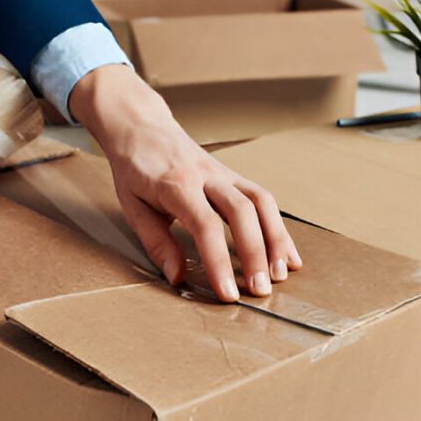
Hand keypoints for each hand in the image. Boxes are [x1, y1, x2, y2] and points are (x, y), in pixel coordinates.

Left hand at [69, 64, 301, 301]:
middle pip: (241, 212)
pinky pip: (263, 198)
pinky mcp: (235, 175)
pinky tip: (287, 253)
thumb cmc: (136, 169)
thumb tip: (177, 277)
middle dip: (255, 253)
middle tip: (260, 290)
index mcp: (176, 185)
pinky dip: (278, 227)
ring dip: (276, 239)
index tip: (228, 293)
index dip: (219, 262)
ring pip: (261, 201)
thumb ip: (156, 243)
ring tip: (281, 273)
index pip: (205, 226)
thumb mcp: (133, 207)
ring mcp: (225, 173)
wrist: (142, 127)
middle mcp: (206, 176)